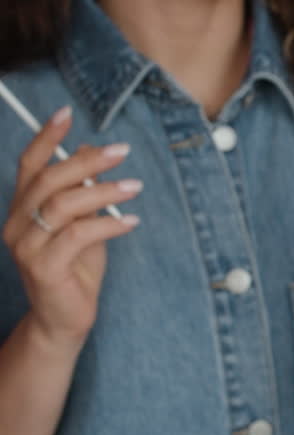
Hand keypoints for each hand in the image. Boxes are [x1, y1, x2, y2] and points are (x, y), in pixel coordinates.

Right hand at [2, 107, 140, 352]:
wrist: (65, 320)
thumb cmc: (77, 270)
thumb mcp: (84, 226)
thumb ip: (84, 195)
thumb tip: (93, 155)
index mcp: (24, 210)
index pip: (29, 166)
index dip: (46, 138)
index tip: (66, 114)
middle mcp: (17, 224)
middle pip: (48, 180)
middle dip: (86, 161)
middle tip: (122, 152)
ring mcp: (26, 247)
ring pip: (62, 205)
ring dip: (103, 191)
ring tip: (135, 187)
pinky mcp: (44, 268)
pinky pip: (78, 235)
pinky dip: (108, 223)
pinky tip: (131, 221)